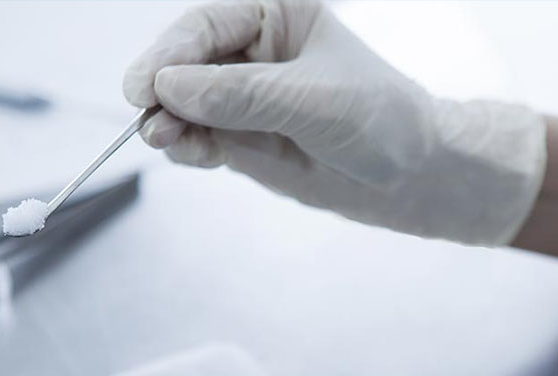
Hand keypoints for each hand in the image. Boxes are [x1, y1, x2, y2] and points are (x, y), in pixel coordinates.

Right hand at [123, 0, 545, 244]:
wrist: (410, 177)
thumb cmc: (380, 119)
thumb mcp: (313, 101)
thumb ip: (243, 95)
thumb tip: (171, 89)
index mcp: (276, 15)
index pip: (207, 25)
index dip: (171, 52)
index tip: (147, 85)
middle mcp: (253, 53)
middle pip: (185, 63)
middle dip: (163, 91)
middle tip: (147, 118)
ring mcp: (244, 99)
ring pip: (185, 105)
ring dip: (168, 122)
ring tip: (165, 140)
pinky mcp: (241, 139)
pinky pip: (199, 138)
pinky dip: (187, 146)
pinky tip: (187, 151)